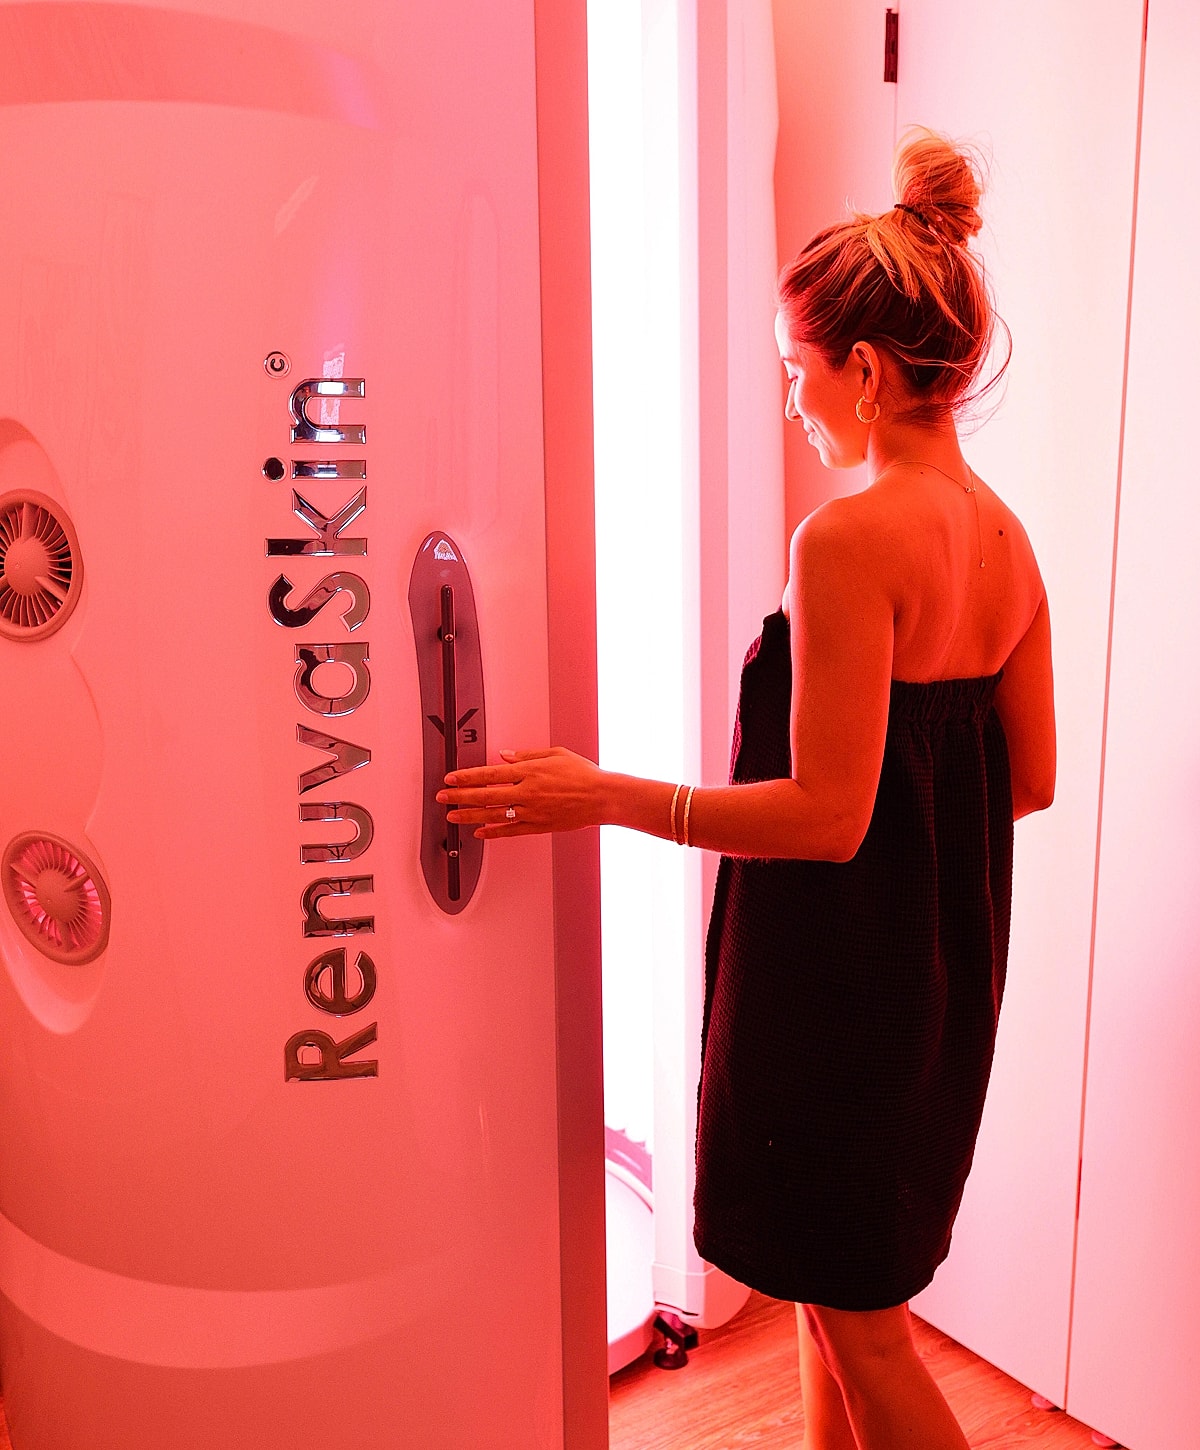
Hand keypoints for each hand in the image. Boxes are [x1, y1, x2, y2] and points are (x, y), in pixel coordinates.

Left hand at [437, 746, 606, 838]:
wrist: (602, 797)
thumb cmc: (583, 773)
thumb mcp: (555, 753)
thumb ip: (527, 755)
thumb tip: (504, 756)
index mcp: (529, 772)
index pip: (489, 774)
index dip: (466, 777)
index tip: (450, 779)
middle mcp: (527, 792)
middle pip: (485, 796)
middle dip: (459, 797)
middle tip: (442, 798)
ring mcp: (532, 811)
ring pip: (493, 815)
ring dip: (470, 816)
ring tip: (452, 817)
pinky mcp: (539, 826)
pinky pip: (511, 831)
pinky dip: (494, 832)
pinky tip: (480, 833)